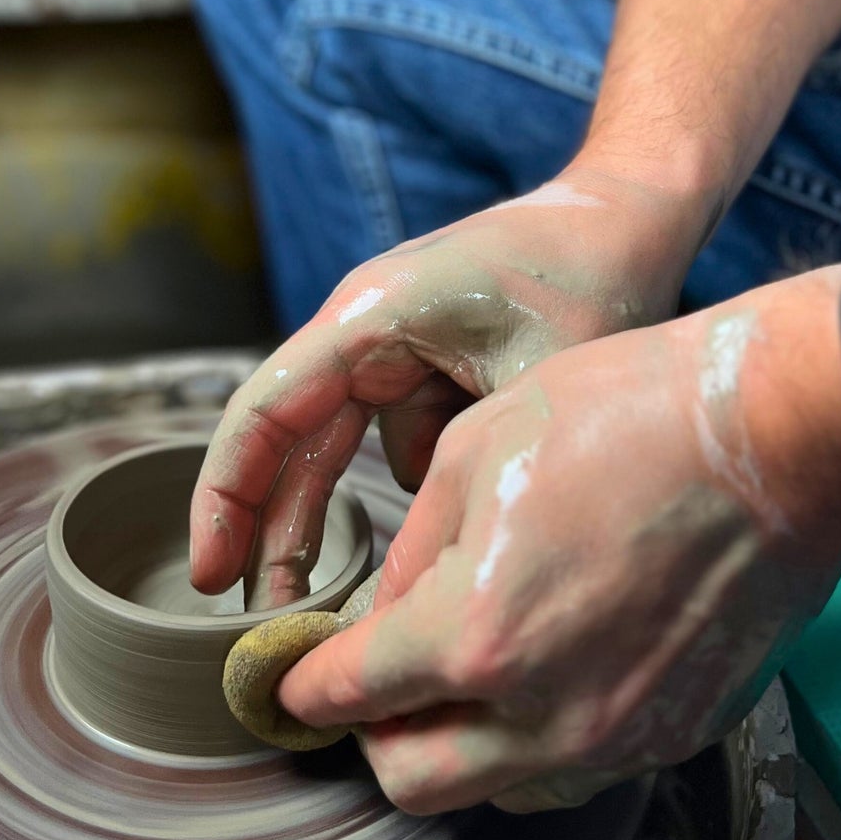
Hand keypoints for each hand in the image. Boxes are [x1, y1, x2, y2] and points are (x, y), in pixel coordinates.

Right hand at [191, 160, 719, 607]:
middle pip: (289, 440)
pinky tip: (460, 519)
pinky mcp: (427, 362)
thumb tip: (410, 574)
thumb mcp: (530, 385)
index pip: (263, 414)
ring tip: (332, 610)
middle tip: (264, 626)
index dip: (225, 500)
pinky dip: (414, 481)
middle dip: (272, 532)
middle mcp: (363, 330)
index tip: (208, 579)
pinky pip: (397, 433)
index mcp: (368, 318)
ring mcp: (393, 345)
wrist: (632, 213)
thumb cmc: (587, 277)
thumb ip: (463, 473)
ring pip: (340, 447)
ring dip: (337, 518)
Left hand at [274, 267, 840, 813]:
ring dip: (455, 742)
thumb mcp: (476, 451)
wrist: (771, 432)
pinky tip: (540, 664)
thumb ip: (413, 549)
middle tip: (370, 679)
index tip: (291, 677)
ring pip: (493, 788)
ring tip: (458, 669)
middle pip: (411, 778)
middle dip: (371, 732)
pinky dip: (532, 735)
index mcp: (474, 632)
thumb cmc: (623, 414)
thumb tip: (387, 609)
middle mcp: (542, 712)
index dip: (304, 685)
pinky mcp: (675, 732)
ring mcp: (616, 735)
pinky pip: (573, 767)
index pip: (352, 695)